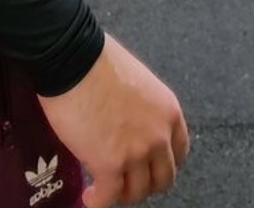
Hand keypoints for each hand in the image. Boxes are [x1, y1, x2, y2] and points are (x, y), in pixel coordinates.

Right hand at [38, 33, 188, 206]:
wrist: (73, 59)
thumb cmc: (97, 60)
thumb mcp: (137, 81)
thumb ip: (143, 108)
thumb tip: (130, 121)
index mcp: (168, 112)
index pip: (179, 152)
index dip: (162, 161)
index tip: (148, 164)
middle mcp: (159, 136)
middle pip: (162, 178)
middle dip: (144, 181)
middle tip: (125, 178)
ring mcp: (136, 153)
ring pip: (137, 192)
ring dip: (122, 192)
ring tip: (105, 186)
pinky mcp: (109, 165)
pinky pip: (109, 197)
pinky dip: (99, 201)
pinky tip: (90, 197)